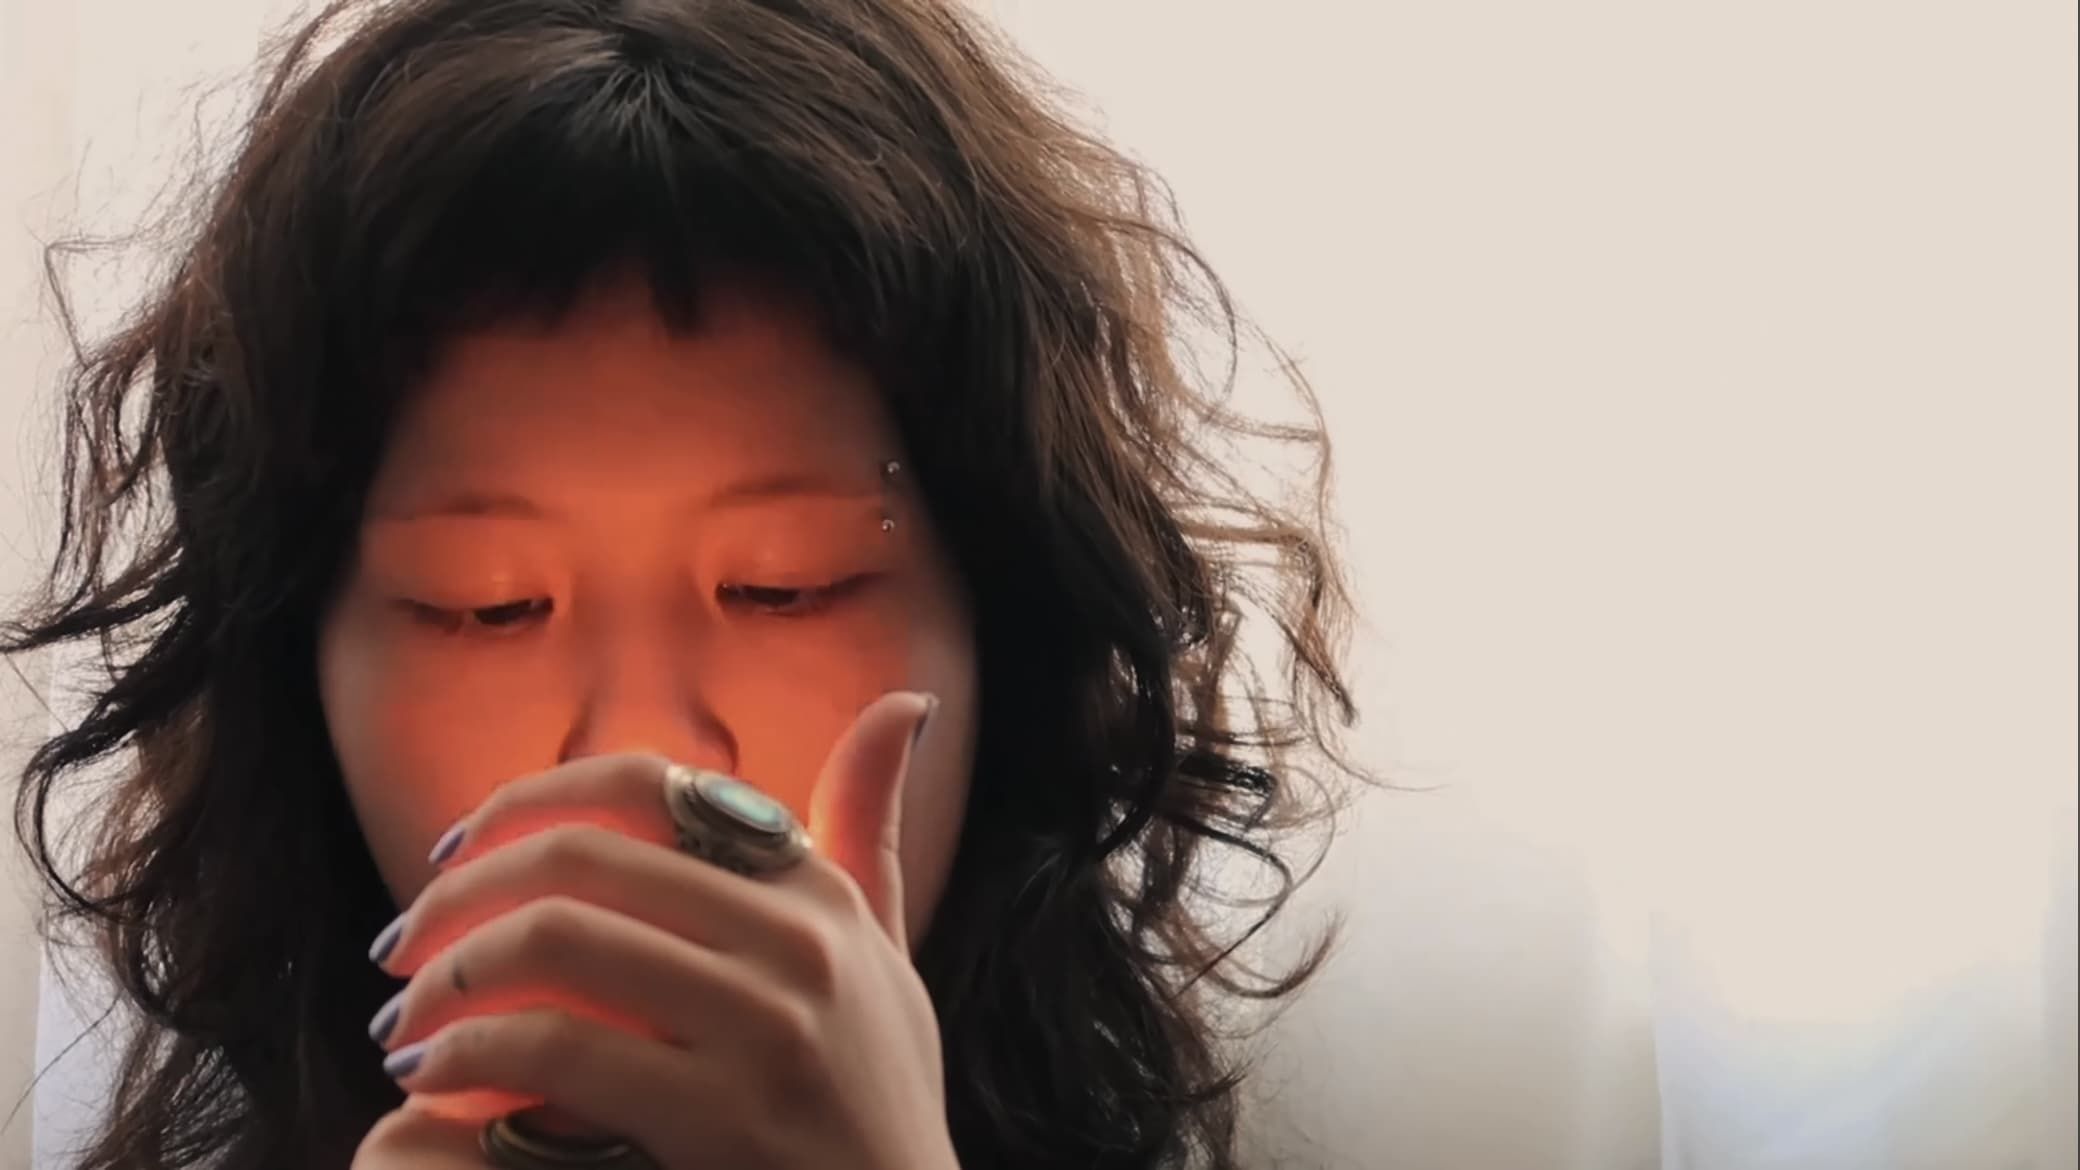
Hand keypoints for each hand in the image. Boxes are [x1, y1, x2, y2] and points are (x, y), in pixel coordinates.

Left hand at [353, 691, 956, 1169]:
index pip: (651, 785)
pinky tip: (430, 1079)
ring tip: (402, 1018)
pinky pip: (555, 1049)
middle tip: (399, 946)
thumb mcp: (889, 951)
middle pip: (581, 856)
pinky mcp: (723, 1116)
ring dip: (446, 975)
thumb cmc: (881, 1094)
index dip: (529, 799)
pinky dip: (467, 1054)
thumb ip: (870, 828)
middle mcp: (798, 938)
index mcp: (818, 889)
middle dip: (458, 894)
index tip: (454, 849)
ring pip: (555, 940)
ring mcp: (766, 1025)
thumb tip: (904, 699)